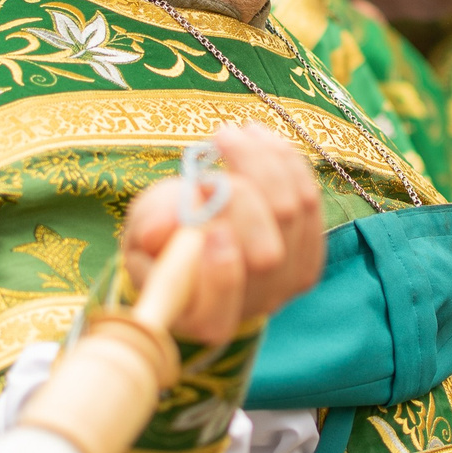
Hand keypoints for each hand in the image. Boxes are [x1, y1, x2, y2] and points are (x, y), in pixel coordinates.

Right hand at [121, 124, 324, 343]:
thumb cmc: (161, 239)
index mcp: (200, 317)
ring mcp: (289, 280)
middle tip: (205, 165)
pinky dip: (284, 161)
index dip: (220, 275)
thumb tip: (160, 229)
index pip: (217, 315)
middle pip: (265, 255)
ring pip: (292, 214)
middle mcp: (252, 305)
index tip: (209, 227)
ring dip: (261, 163)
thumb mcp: (141, 232)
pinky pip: (309, 198)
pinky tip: (257, 138)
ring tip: (228, 135)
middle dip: (238, 198)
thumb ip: (148, 230)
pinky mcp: (310, 249)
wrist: (195, 235)